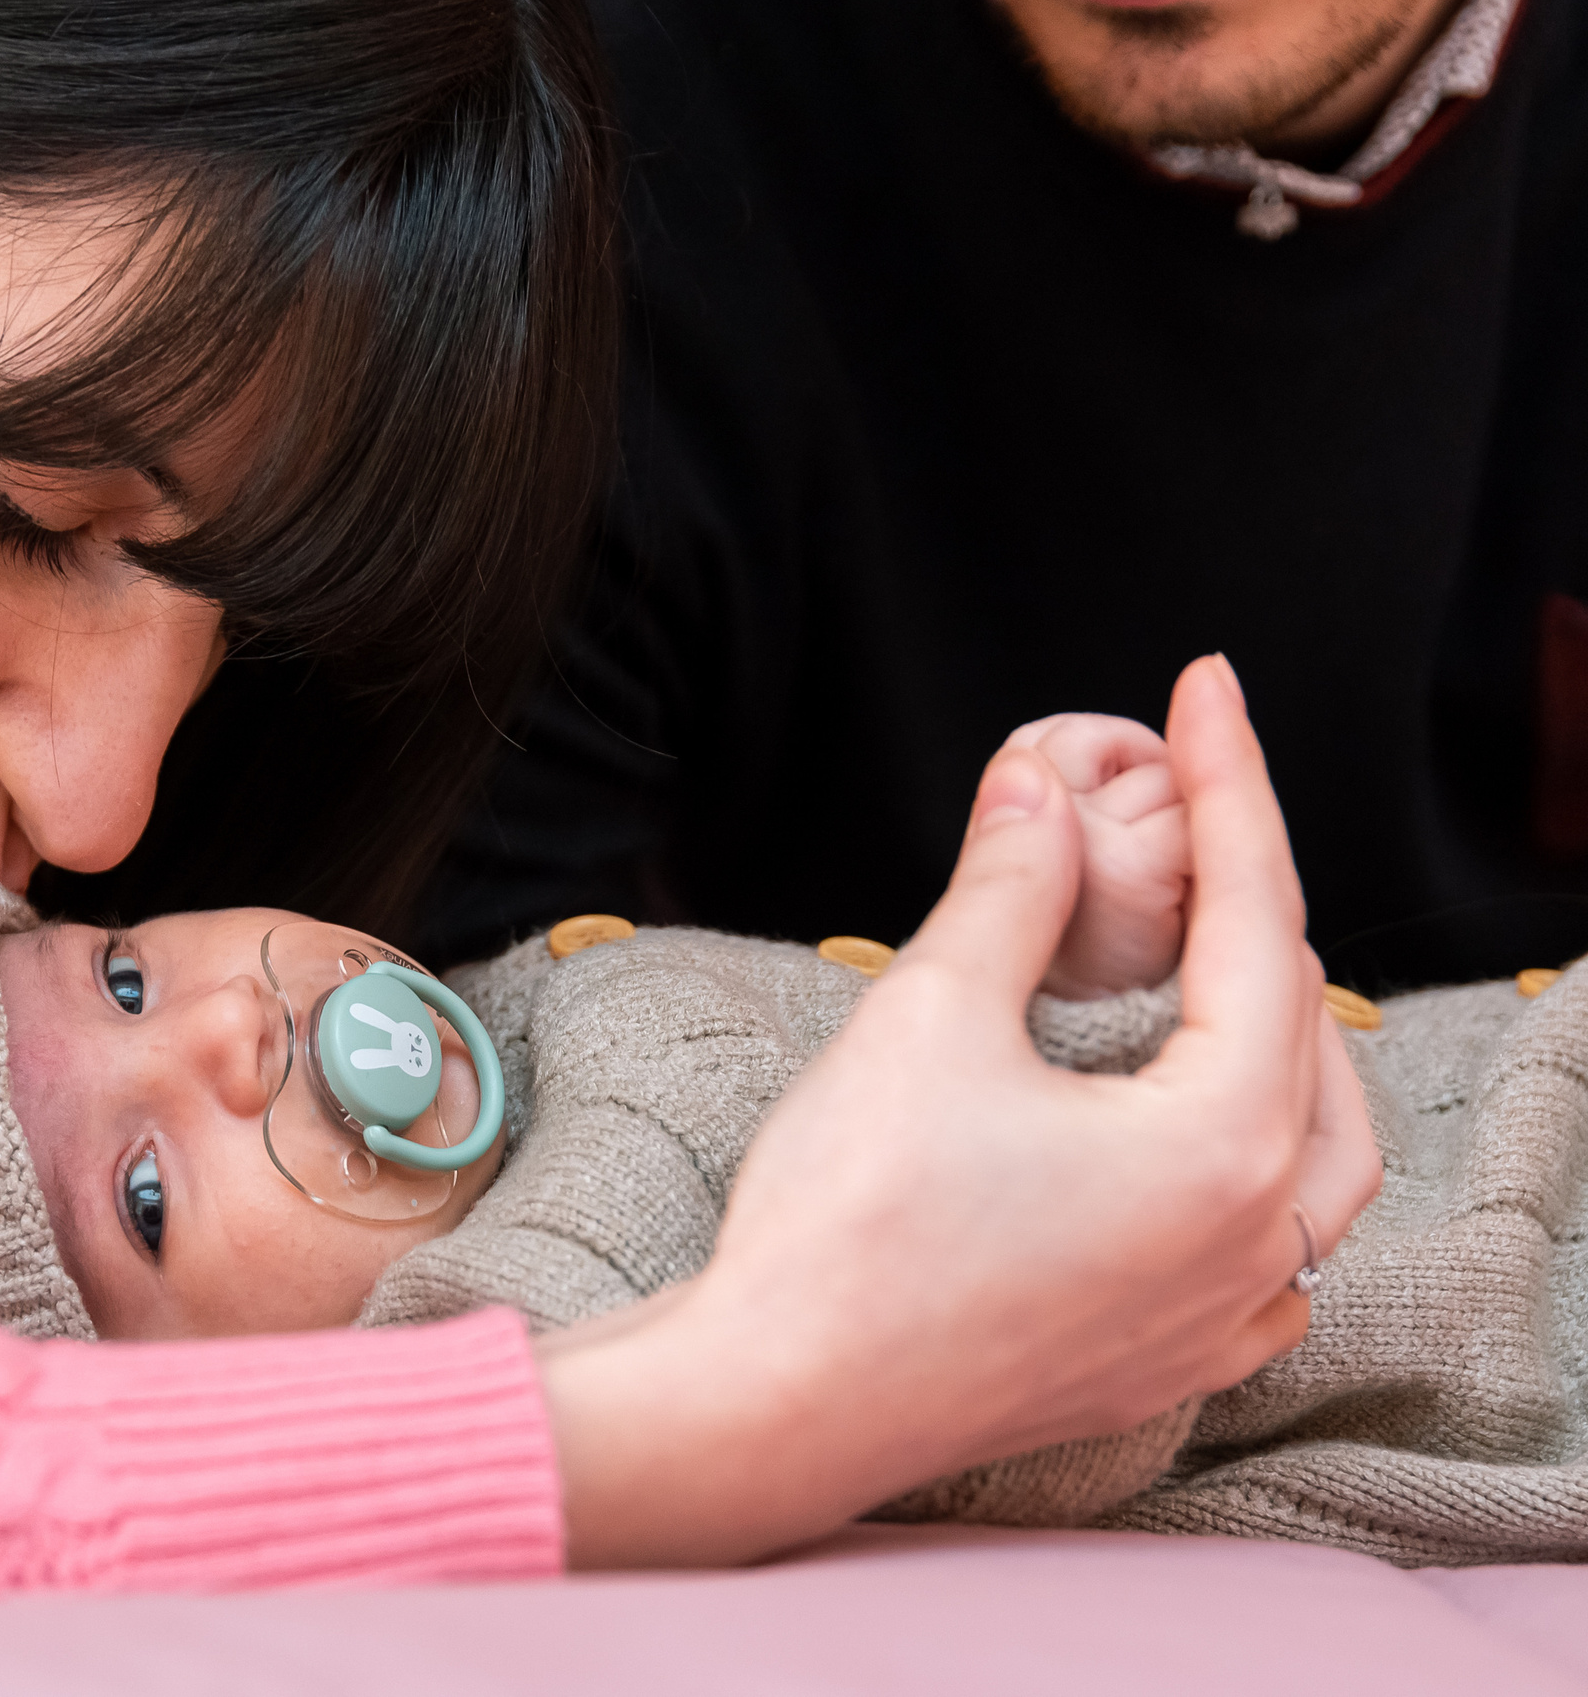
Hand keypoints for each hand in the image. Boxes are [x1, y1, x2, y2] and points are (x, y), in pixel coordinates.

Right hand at [538, 655, 1379, 1566]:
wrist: (776, 1403)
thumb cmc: (848, 1228)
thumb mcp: (930, 1019)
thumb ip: (1009, 891)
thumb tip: (1038, 792)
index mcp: (1223, 1146)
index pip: (1258, 920)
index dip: (1231, 784)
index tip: (1207, 687)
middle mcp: (1253, 1239)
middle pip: (1302, 1028)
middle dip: (1247, 902)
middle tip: (1186, 807)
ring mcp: (1216, 1315)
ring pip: (1316, 1151)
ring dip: (1279, 1040)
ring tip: (1222, 965)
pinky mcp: (1162, 1361)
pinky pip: (1270, 1252)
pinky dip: (1258, 1169)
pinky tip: (1208, 1143)